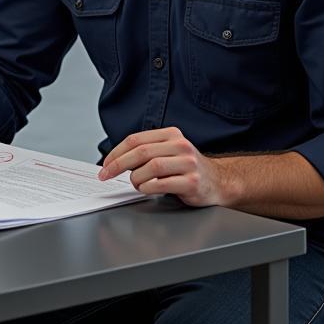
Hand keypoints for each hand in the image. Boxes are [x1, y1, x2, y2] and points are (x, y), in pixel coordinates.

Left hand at [98, 126, 230, 207]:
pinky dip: (149, 187)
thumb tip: (115, 160)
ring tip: (136, 184)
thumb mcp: (169, 152)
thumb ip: (147, 151)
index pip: (135, 140)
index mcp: (171, 135)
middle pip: (141, 152)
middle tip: (106, 174)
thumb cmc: (187, 168)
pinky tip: (147, 189)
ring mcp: (188, 163)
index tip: (105, 164)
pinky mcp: (193, 182)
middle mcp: (180, 146)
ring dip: (136, 178)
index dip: (116, 152)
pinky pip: (162, 184)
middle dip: (118, 164)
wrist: (219, 182)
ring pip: (151, 167)